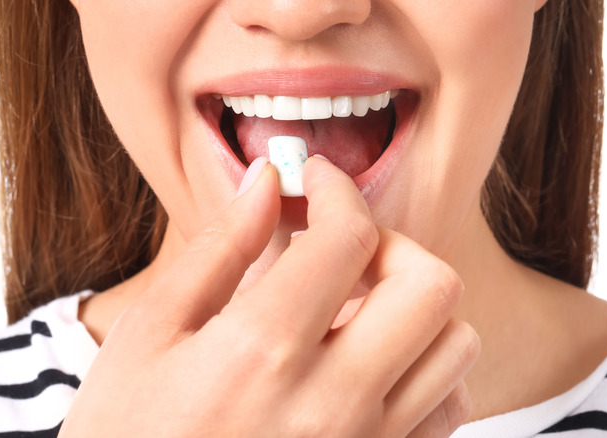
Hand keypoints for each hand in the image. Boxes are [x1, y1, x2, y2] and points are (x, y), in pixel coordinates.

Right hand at [59, 157, 479, 437]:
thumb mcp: (149, 336)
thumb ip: (217, 249)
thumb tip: (266, 182)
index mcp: (261, 352)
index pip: (348, 238)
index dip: (334, 189)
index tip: (313, 183)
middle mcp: (332, 402)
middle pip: (431, 286)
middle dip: (392, 246)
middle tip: (343, 251)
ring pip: (456, 346)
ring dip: (417, 308)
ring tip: (358, 310)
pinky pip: (450, 407)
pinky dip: (427, 371)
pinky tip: (372, 367)